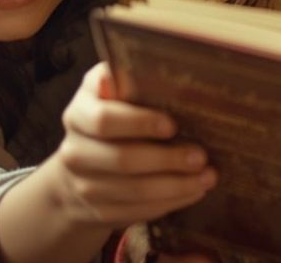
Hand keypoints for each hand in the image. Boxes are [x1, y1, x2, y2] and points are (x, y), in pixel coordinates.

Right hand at [50, 63, 216, 225]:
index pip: (104, 120)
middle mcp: (74, 150)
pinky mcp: (96, 212)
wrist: (79, 168)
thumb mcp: (113, 92)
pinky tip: (192, 193)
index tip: (172, 125)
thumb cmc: (112, 117)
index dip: (139, 123)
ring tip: (206, 178)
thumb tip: (166, 68)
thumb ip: (130, 81)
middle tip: (201, 157)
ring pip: (132, 191)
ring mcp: (82, 185)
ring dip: (175, 186)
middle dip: (167, 160)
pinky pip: (135, 212)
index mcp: (79, 113)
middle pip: (122, 160)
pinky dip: (168, 203)